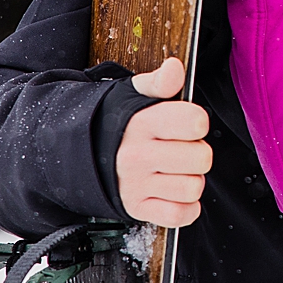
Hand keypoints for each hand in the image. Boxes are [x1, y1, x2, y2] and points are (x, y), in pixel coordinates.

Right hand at [116, 58, 212, 227]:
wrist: (82, 154)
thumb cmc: (118, 124)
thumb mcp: (135, 95)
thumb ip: (160, 82)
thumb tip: (174, 67)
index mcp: (142, 123)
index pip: (194, 122)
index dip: (197, 122)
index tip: (188, 124)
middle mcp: (137, 156)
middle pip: (201, 158)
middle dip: (197, 153)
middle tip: (181, 149)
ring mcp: (136, 185)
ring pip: (193, 188)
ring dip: (190, 180)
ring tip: (174, 170)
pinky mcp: (136, 209)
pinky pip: (180, 215)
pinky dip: (184, 207)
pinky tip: (172, 191)